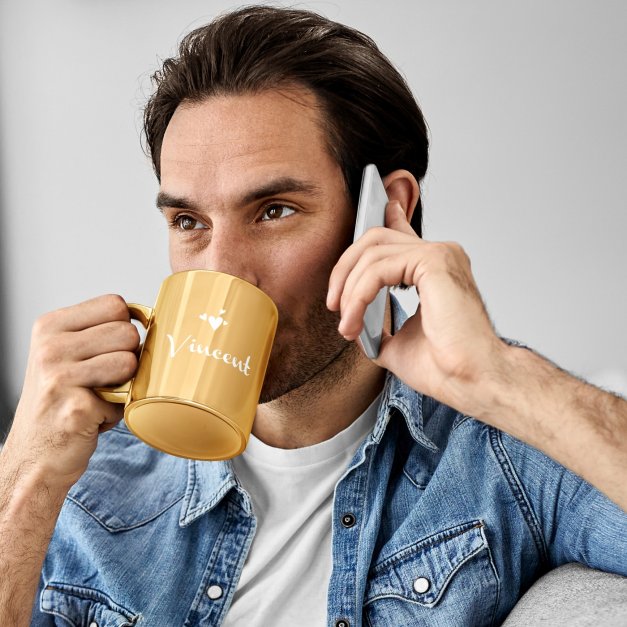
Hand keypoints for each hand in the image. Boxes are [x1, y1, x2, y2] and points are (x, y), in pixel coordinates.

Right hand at [3, 295, 139, 490]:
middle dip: (127, 359)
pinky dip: (116, 412)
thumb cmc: (60, 402)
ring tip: (97, 397)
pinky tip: (91, 417)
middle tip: (102, 380)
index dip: (125, 327)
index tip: (110, 349)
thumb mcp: (68, 354)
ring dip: (124, 385)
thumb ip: (101, 332)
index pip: (115, 304)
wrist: (34, 456)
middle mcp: (50, 347)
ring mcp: (60, 377)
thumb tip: (151, 317)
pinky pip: (125, 398)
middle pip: (128, 332)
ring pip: (130, 362)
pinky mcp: (75, 407)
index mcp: (51, 326)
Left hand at [327, 200, 505, 415]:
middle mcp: (440, 255)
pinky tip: (355, 319)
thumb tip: (354, 322)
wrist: (472, 382)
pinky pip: (378, 268)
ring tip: (347, 324)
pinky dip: (358, 295)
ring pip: (372, 251)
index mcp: (434, 269)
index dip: (381, 219)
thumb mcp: (396, 341)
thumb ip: (377, 325)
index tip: (368, 213)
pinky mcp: (434, 261)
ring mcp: (439, 254)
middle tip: (333, 305)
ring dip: (348, 290)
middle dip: (344, 269)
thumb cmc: (445, 366)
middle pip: (375, 239)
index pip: (400, 233)